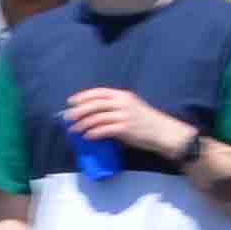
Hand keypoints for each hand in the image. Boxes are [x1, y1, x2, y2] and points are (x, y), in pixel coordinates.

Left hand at [64, 86, 192, 161]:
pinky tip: (87, 136)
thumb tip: (95, 114)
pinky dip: (93, 133)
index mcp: (122, 95)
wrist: (163, 132)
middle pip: (94, 104)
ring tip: (74, 130)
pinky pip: (104, 130)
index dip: (83, 96)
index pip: (98, 93)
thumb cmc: (146, 121)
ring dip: (82, 124)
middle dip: (78, 111)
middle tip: (67, 118)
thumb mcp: (131, 107)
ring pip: (96, 117)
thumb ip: (115, 107)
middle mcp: (122, 102)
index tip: (71, 102)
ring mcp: (123, 115)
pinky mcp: (125, 129)